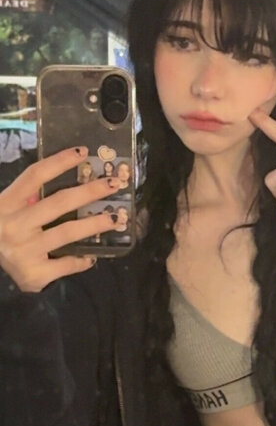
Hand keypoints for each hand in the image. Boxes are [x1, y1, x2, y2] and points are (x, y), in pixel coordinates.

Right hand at [0, 147, 121, 291]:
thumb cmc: (4, 231)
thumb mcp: (9, 208)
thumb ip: (30, 196)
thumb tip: (69, 179)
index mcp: (7, 202)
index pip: (36, 175)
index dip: (59, 161)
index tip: (83, 152)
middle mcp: (15, 224)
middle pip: (59, 202)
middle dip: (90, 192)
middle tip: (114, 184)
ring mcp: (25, 249)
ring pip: (67, 232)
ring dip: (95, 224)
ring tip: (115, 218)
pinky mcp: (34, 273)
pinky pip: (67, 264)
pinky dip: (83, 260)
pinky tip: (92, 256)